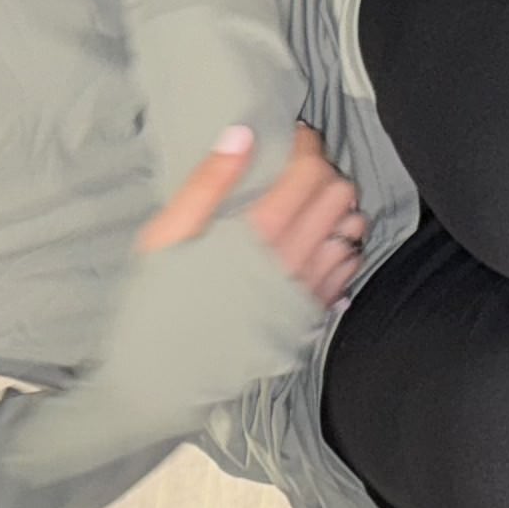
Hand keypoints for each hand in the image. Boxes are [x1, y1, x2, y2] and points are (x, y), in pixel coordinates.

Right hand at [136, 122, 365, 307]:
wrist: (166, 372)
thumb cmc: (159, 301)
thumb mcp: (165, 236)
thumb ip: (206, 184)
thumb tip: (242, 134)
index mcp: (256, 235)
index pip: (308, 172)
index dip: (306, 145)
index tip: (292, 140)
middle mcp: (291, 260)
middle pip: (338, 194)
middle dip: (323, 174)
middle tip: (297, 174)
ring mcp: (306, 289)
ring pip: (350, 228)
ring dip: (335, 210)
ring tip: (307, 208)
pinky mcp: (311, 313)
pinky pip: (348, 266)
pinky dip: (339, 245)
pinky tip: (315, 244)